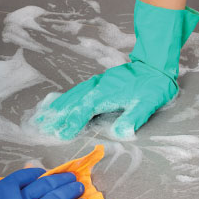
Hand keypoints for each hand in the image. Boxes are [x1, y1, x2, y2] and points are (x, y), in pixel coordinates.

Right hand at [0, 168, 87, 198]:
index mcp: (6, 187)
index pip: (25, 176)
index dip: (35, 173)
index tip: (42, 173)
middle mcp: (22, 196)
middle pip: (45, 185)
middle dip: (59, 180)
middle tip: (71, 176)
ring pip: (55, 197)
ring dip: (69, 190)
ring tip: (80, 186)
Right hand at [33, 62, 176, 139]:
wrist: (155, 65)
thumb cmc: (153, 85)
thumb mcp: (148, 103)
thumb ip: (133, 118)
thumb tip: (121, 133)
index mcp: (106, 93)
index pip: (84, 110)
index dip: (72, 122)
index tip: (61, 134)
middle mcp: (97, 87)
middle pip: (73, 102)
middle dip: (57, 115)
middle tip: (42, 126)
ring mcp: (96, 83)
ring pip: (72, 96)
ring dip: (58, 107)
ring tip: (43, 116)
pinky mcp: (98, 82)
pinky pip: (77, 91)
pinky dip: (65, 98)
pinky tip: (59, 103)